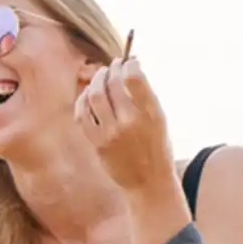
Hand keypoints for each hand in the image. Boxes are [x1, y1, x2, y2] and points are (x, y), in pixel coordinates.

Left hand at [75, 57, 177, 196]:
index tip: (129, 61)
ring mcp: (111, 133)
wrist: (148, 183)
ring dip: (96, 80)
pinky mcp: (97, 143)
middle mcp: (130, 121)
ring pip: (94, 95)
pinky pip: (83, 114)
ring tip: (100, 76)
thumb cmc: (156, 147)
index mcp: (151, 113)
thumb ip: (144, 97)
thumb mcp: (159, 120)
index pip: (134, 77)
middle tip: (113, 65)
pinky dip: (84, 99)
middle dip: (111, 68)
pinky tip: (89, 95)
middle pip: (112, 83)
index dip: (128, 64)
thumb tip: (129, 68)